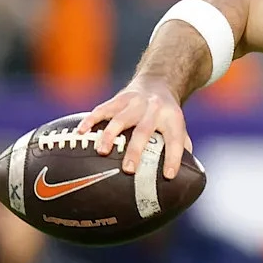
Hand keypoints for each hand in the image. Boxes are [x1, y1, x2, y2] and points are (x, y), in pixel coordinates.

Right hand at [75, 77, 192, 178]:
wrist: (157, 83)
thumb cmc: (166, 116)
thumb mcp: (179, 127)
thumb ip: (181, 149)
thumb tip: (181, 179)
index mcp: (172, 119)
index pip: (176, 140)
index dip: (174, 158)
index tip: (168, 176)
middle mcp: (154, 109)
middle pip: (144, 130)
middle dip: (135, 150)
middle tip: (128, 170)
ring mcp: (135, 103)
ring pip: (120, 118)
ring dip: (110, 135)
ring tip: (101, 152)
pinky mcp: (119, 99)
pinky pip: (102, 109)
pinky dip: (90, 120)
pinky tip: (80, 133)